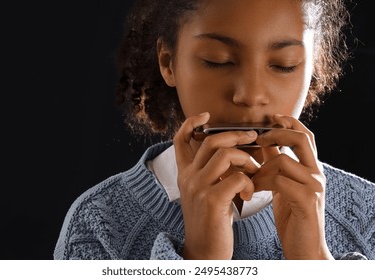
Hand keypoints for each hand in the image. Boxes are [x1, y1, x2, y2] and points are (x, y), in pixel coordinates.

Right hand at [173, 113, 259, 258]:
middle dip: (236, 135)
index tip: (205, 116)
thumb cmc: (210, 221)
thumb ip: (212, 173)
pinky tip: (250, 194)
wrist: (204, 252)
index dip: (190, 123)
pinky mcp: (212, 200)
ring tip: (254, 173)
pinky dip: (250, 183)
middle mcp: (188, 177)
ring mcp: (198, 187)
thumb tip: (234, 152)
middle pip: (211, 140)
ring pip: (226, 154)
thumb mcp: (205, 193)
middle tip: (252, 137)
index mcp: (184, 173)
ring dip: (247, 160)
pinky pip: (238, 177)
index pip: (179, 140)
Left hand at [252, 114, 333, 258]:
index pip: (305, 136)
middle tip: (258, 140)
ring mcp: (314, 186)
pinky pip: (279, 181)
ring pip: (283, 161)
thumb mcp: (283, 185)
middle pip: (300, 139)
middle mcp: (317, 174)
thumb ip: (277, 164)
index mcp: (311, 168)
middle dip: (276, 134)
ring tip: (250, 180)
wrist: (305, 248)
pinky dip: (261, 183)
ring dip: (260, 168)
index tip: (272, 118)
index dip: (289, 123)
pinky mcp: (307, 200)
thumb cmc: (292, 216)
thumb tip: (263, 143)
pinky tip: (253, 192)